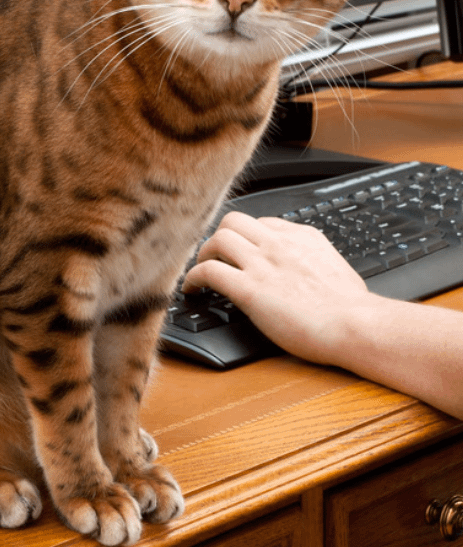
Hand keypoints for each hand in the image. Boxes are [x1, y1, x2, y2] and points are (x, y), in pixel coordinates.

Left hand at [183, 211, 370, 364]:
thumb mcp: (337, 268)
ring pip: (217, 239)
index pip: (262, 222)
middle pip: (234, 221)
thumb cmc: (353, 308)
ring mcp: (262, 264)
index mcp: (303, 238)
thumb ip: (315, 261)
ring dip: (203, 254)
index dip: (246, 236)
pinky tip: (191, 289)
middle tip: (214, 256)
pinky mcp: (249, 289)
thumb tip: (311, 270)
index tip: (241, 250)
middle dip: (219, 237)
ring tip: (201, 270)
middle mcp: (279, 244)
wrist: (356, 325)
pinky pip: (208, 272)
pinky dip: (192, 278)